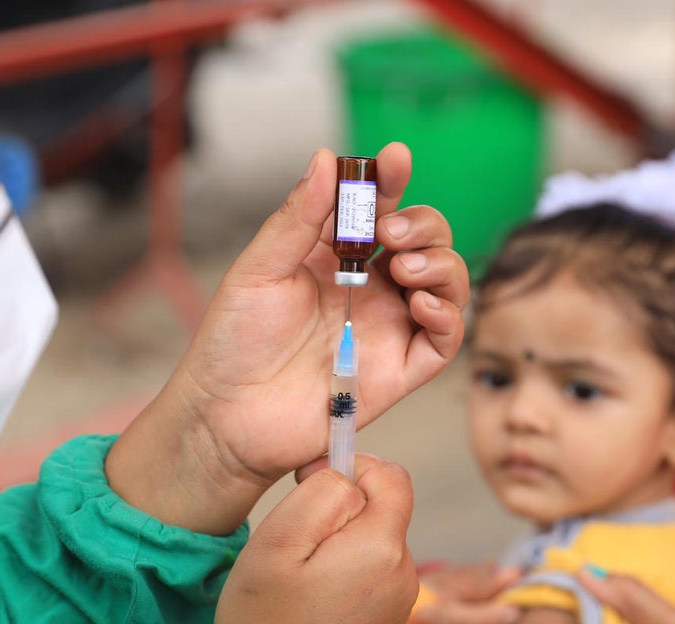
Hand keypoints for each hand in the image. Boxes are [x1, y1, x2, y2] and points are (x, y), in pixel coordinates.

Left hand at [107, 143, 468, 532]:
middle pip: (425, 241)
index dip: (391, 181)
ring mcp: (388, 328)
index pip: (378, 208)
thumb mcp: (259, 269)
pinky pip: (446, 340)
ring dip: (440, 263)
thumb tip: (326, 157)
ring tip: (404, 266)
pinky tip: (420, 303)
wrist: (226, 416)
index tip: (395, 159)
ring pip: (446, 284)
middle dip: (422, 224)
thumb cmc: (233, 344)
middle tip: (390, 232)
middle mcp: (369, 289)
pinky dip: (448, 314)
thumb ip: (298, 217)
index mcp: (335, 258)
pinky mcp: (400, 371)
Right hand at [202, 455, 417, 623]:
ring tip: (301, 582)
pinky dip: (346, 578)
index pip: (391, 476)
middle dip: (341, 514)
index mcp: (383, 547)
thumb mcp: (279, 539)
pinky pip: (373, 577)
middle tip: (295, 548)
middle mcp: (406, 573)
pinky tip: (313, 606)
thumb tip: (347, 473)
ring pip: (375, 543)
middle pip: (381, 510)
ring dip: (342, 547)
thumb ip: (322, 491)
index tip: (308, 489)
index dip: (350, 469)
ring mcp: (401, 603)